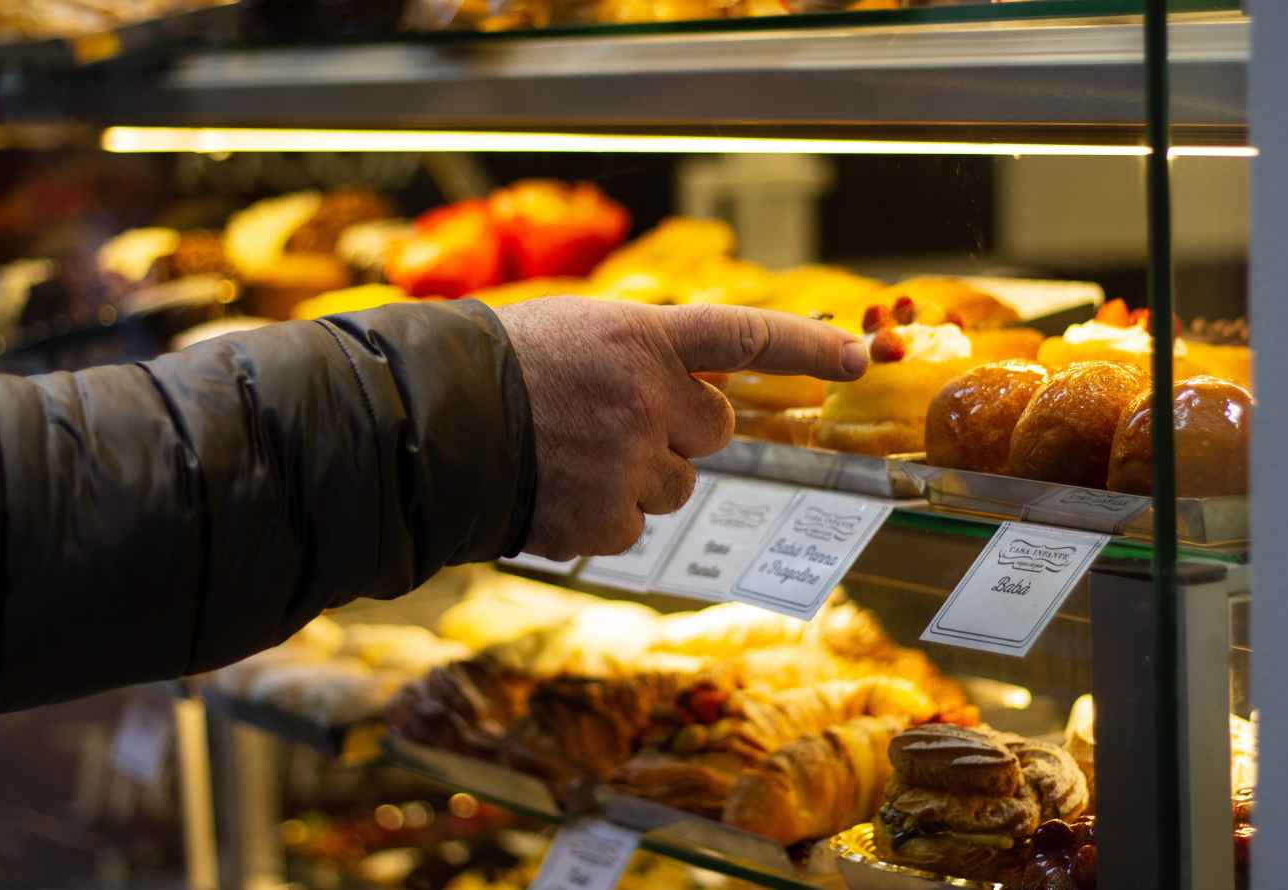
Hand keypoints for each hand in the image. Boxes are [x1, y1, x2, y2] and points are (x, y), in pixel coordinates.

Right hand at [496, 297, 867, 558]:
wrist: (427, 426)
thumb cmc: (498, 370)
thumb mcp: (578, 332)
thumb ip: (646, 355)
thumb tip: (704, 395)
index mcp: (643, 337)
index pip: (745, 335)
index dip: (808, 347)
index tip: (860, 358)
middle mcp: (649, 397)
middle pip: (715, 429)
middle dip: (679, 429)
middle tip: (616, 420)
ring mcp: (630, 462)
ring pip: (676, 484)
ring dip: (640, 474)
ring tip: (572, 455)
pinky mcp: (607, 518)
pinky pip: (635, 525)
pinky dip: (604, 515)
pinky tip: (558, 490)